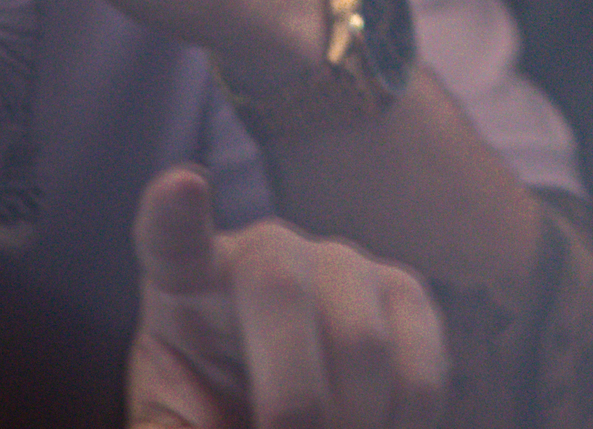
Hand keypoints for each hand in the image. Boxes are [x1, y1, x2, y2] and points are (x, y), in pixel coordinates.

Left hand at [127, 169, 446, 428]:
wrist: (287, 420)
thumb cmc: (211, 415)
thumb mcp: (175, 424)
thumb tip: (220, 421)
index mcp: (188, 283)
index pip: (174, 238)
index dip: (175, 212)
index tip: (180, 186)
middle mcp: (268, 253)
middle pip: (279, 288)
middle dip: (291, 399)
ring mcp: (342, 265)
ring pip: (360, 343)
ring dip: (349, 426)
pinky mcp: (405, 296)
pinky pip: (418, 370)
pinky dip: (399, 427)